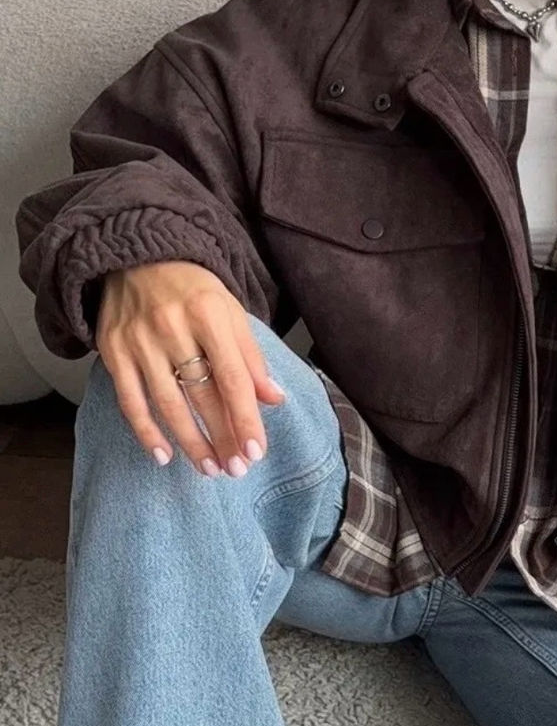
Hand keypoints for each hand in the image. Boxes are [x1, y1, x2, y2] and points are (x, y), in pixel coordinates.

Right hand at [96, 261, 286, 479]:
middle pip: (201, 394)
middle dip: (222, 437)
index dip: (245, 417)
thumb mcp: (230, 311)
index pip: (233, 376)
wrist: (136, 257)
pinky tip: (163, 455)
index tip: (256, 451)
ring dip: (190, 443)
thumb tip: (273, 399)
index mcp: (209, 313)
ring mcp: (139, 340)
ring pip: (168, 404)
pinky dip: (146, 432)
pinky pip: (130, 401)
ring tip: (209, 469)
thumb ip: (251, 357)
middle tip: (236, 469)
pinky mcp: (113, 351)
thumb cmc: (192, 289)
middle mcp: (172, 326)